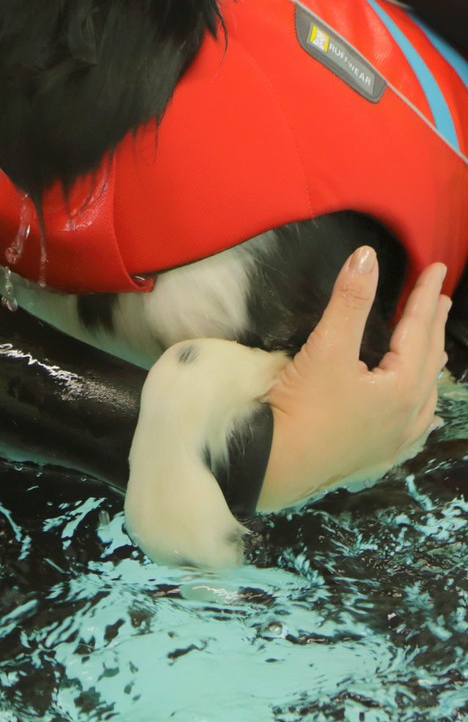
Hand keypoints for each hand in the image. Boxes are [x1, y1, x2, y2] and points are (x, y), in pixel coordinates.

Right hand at [257, 248, 450, 511]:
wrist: (282, 465)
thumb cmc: (305, 406)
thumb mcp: (327, 347)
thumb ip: (349, 301)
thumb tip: (366, 257)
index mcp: (404, 384)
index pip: (419, 328)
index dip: (425, 295)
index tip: (436, 268)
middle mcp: (411, 411)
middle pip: (428, 357)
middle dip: (432, 324)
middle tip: (438, 297)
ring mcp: (400, 436)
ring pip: (426, 391)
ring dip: (429, 360)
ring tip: (432, 343)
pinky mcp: (382, 453)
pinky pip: (417, 423)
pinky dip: (423, 402)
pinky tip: (424, 410)